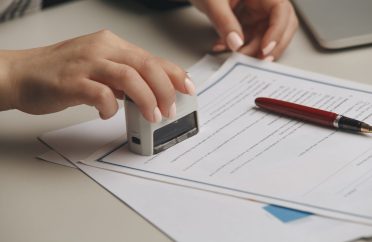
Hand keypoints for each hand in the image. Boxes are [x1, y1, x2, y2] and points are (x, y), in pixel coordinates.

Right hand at [0, 30, 194, 121]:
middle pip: (146, 66)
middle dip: (165, 90)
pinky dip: (110, 107)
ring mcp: (86, 63)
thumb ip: (123, 78)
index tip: (188, 88)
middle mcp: (102, 49)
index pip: (151, 58)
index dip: (174, 73)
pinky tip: (108, 114)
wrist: (21, 73)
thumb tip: (150, 94)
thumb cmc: (60, 72)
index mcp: (111, 45)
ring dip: (147, 99)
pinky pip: (100, 94)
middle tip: (171, 109)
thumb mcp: (99, 67)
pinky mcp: (71, 81)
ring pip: (129, 77)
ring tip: (153, 116)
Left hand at [189, 0, 297, 60]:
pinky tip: (221, 47)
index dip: (277, 31)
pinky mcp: (247, 22)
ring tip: (234, 56)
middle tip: (255, 61)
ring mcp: (257, 13)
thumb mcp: (213, 2)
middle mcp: (264, 2)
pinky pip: (249, 40)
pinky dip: (238, 47)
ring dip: (252, 51)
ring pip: (266, 37)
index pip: (281, 10)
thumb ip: (224, 21)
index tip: (265, 50)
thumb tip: (236, 43)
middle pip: (281, 26)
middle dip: (271, 47)